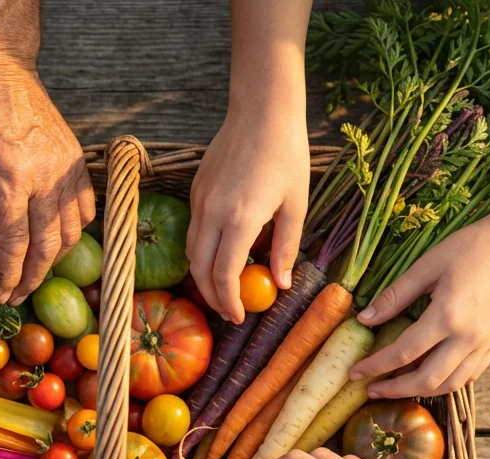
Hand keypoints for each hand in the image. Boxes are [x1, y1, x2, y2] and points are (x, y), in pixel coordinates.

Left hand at [0, 52, 93, 304]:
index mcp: (10, 179)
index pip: (14, 246)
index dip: (7, 277)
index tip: (0, 295)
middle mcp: (47, 177)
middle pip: (47, 247)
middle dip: (31, 277)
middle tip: (15, 295)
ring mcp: (68, 168)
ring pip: (71, 233)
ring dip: (52, 259)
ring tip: (31, 272)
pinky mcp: (77, 160)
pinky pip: (84, 208)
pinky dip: (72, 230)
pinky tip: (52, 239)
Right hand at [187, 110, 308, 322]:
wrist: (261, 110)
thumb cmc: (286, 154)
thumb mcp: (296, 205)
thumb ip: (286, 248)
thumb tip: (282, 284)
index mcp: (240, 218)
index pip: (224, 275)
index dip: (229, 302)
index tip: (240, 317)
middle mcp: (212, 212)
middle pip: (199, 269)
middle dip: (212, 296)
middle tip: (230, 311)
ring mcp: (200, 200)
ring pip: (192, 251)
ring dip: (204, 275)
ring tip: (225, 287)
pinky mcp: (197, 190)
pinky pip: (195, 229)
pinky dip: (204, 250)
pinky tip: (224, 253)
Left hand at [349, 210, 489, 397]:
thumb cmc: (473, 247)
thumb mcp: (428, 265)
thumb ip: (395, 295)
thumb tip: (365, 319)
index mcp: (448, 316)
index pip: (403, 353)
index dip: (375, 366)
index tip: (354, 372)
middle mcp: (468, 337)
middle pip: (426, 380)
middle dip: (394, 389)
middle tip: (370, 388)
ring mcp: (485, 344)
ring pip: (450, 384)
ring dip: (420, 391)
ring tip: (396, 387)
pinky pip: (469, 375)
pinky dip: (446, 382)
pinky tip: (429, 376)